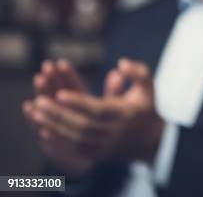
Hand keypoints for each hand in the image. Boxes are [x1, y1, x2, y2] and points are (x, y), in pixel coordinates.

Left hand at [25, 59, 163, 163]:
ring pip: (76, 138)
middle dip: (60, 114)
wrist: (151, 141)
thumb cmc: (146, 108)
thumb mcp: (148, 87)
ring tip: (36, 112)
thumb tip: (121, 63)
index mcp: (125, 114)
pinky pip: (75, 149)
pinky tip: (44, 128)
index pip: (99, 109)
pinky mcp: (98, 154)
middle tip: (40, 102)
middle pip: (83, 125)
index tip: (60, 93)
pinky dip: (59, 140)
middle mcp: (115, 132)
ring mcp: (106, 145)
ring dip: (54, 126)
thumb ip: (138, 72)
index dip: (79, 102)